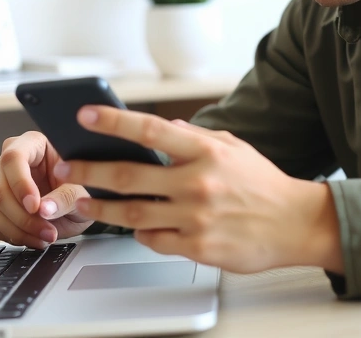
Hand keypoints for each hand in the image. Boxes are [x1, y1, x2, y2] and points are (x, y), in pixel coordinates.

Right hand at [0, 131, 93, 248]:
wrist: (80, 205)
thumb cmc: (83, 186)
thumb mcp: (83, 190)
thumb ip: (65, 197)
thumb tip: (44, 209)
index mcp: (34, 144)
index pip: (13, 158)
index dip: (20, 183)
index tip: (35, 206)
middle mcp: (11, 162)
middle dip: (22, 215)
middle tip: (47, 230)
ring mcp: (1, 184)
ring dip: (19, 229)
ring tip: (46, 236)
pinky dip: (12, 236)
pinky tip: (34, 239)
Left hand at [55, 108, 342, 273]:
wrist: (296, 223)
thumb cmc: (263, 184)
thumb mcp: (232, 147)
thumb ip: (194, 138)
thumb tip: (161, 129)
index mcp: (205, 151)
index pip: (149, 130)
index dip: (113, 121)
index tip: (85, 116)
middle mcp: (197, 182)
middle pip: (128, 175)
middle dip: (88, 170)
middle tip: (64, 167)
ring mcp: (195, 216)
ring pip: (131, 213)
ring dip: (99, 207)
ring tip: (81, 201)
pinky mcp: (196, 245)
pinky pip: (152, 239)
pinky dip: (137, 232)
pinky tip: (129, 225)